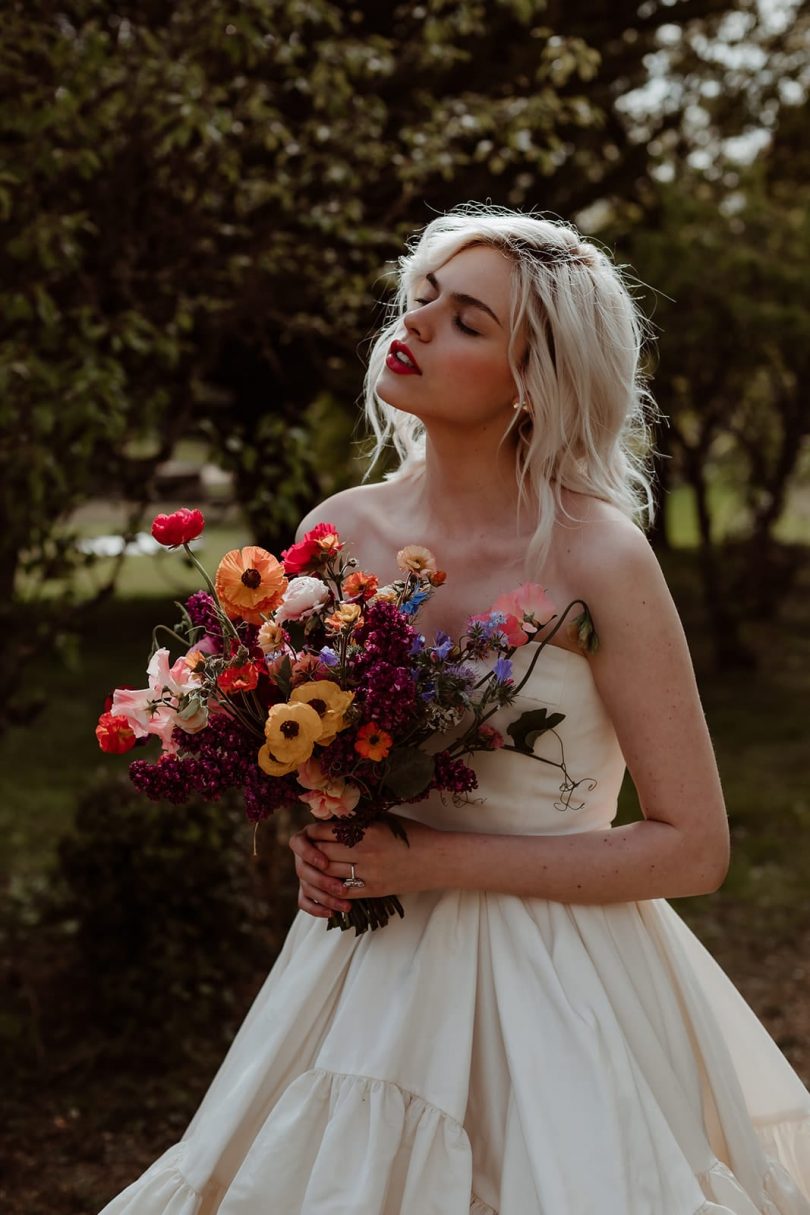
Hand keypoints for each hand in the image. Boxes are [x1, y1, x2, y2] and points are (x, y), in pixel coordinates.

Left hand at [289, 815, 438, 918]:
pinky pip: (344, 891)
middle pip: (324, 853)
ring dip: (318, 870)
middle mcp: (366, 852)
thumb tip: (333, 821)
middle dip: (311, 851)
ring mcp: (370, 874)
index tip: (310, 831)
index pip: (327, 832)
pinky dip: (331, 888)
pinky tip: (327, 884)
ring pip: (330, 873)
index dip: (314, 832)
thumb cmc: (415, 835)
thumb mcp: (387, 821)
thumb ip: (361, 822)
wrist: (440, 860)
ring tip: (315, 865)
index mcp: (368, 831)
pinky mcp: (375, 891)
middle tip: (307, 849)